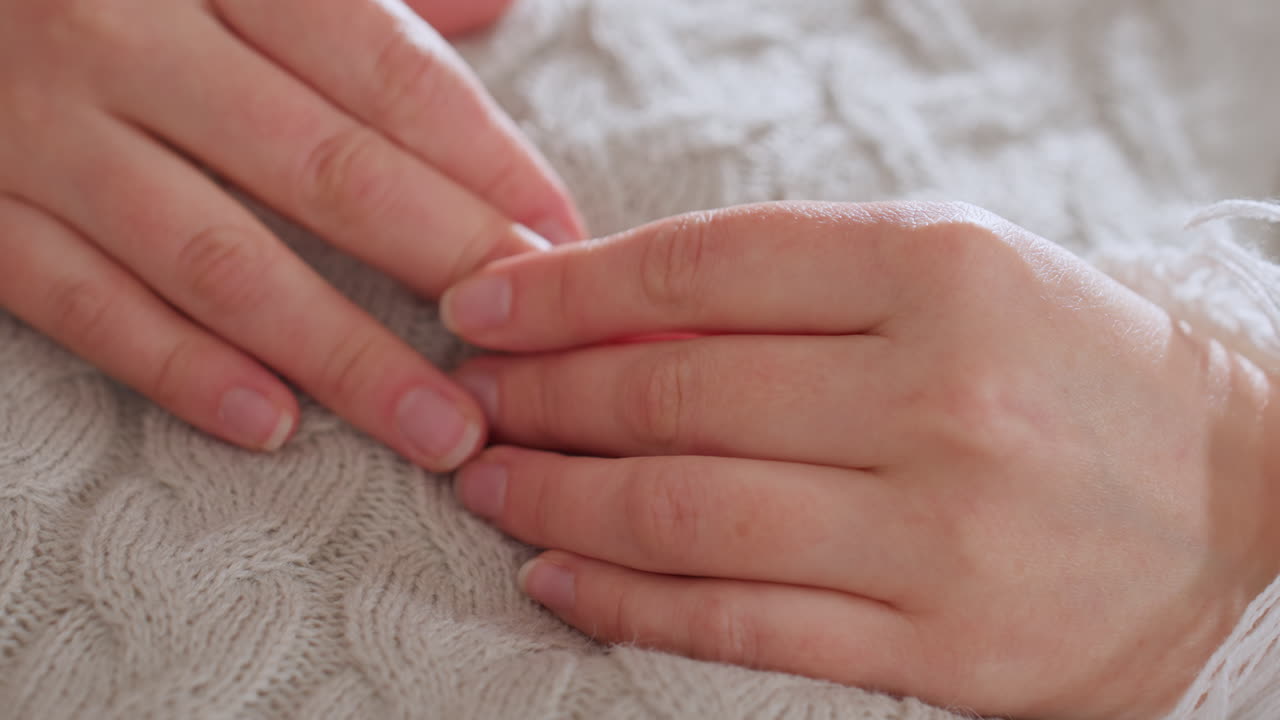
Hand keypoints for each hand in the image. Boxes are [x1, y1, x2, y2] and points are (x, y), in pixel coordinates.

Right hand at [0, 0, 582, 468]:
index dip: (489, 165)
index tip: (561, 244)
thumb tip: (496, 5)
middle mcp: (132, 39)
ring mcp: (46, 131)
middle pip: (326, 171)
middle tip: (536, 348)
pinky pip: (84, 304)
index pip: (388, 76)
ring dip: (344, 356)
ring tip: (440, 430)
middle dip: (448, 266)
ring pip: (221, 260)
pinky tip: (273, 425)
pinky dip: (181, 370)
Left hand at [443, 202, 1279, 718]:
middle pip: (675, 392)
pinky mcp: (942, 650)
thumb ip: (793, 285)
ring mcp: (938, 533)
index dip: (567, 287)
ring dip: (556, 495)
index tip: (483, 299)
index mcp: (942, 270)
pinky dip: (624, 599)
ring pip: (685, 512)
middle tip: (472, 396)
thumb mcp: (953, 276)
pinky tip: (554, 574)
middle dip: (543, 394)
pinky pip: (739, 624)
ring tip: (488, 480)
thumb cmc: (1071, 366)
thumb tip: (606, 311)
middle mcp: (937, 395)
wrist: (1244, 506)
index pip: (701, 269)